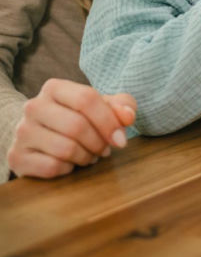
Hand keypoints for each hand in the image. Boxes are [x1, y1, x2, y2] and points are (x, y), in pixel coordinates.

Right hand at [7, 79, 135, 178]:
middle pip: (77, 126)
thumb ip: (121, 106)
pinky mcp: (16, 156)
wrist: (39, 135)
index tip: (121, 139)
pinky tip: (70, 164)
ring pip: (65, 149)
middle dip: (99, 143)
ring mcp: (22, 132)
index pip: (86, 99)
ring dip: (86, 157)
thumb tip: (128, 116)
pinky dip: (69, 169)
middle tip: (105, 150)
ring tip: (90, 155)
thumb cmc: (78, 117)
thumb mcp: (101, 106)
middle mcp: (33, 106)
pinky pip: (52, 167)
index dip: (109, 121)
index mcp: (54, 88)